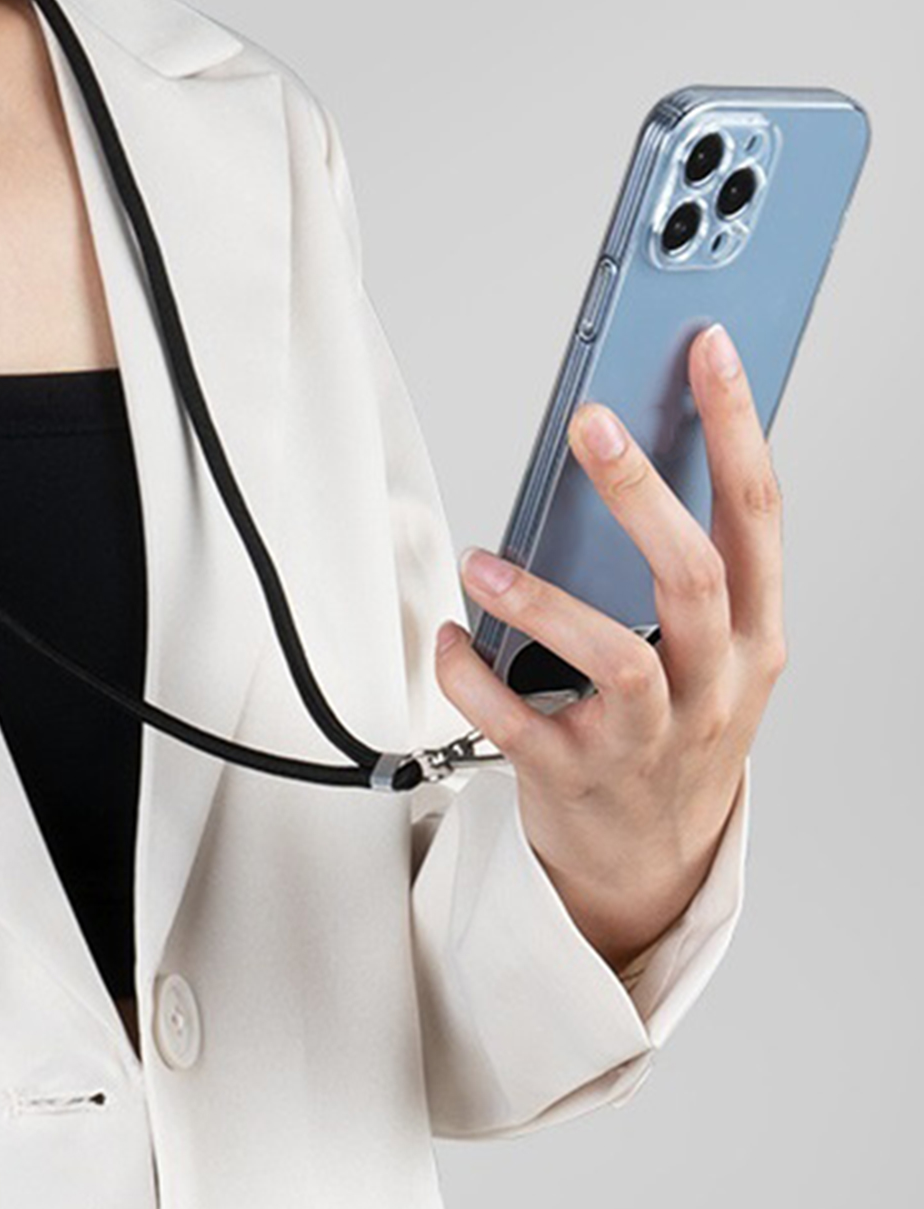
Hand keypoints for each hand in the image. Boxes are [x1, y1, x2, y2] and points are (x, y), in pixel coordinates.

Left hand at [433, 321, 784, 971]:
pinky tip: (448, 637)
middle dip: (643, 493)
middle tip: (592, 423)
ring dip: (545, 601)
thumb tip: (631, 446)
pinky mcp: (576, 776)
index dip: (738, 427)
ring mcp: (649, 737)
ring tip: (484, 561)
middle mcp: (714, 685)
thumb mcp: (715, 653)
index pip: (758, 515)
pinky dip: (472, 677)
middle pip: (695, 576)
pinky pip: (517, 723)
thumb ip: (689, 568)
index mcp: (755, 638)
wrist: (652, 859)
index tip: (708, 349)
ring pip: (616, 657)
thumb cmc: (677, 732)